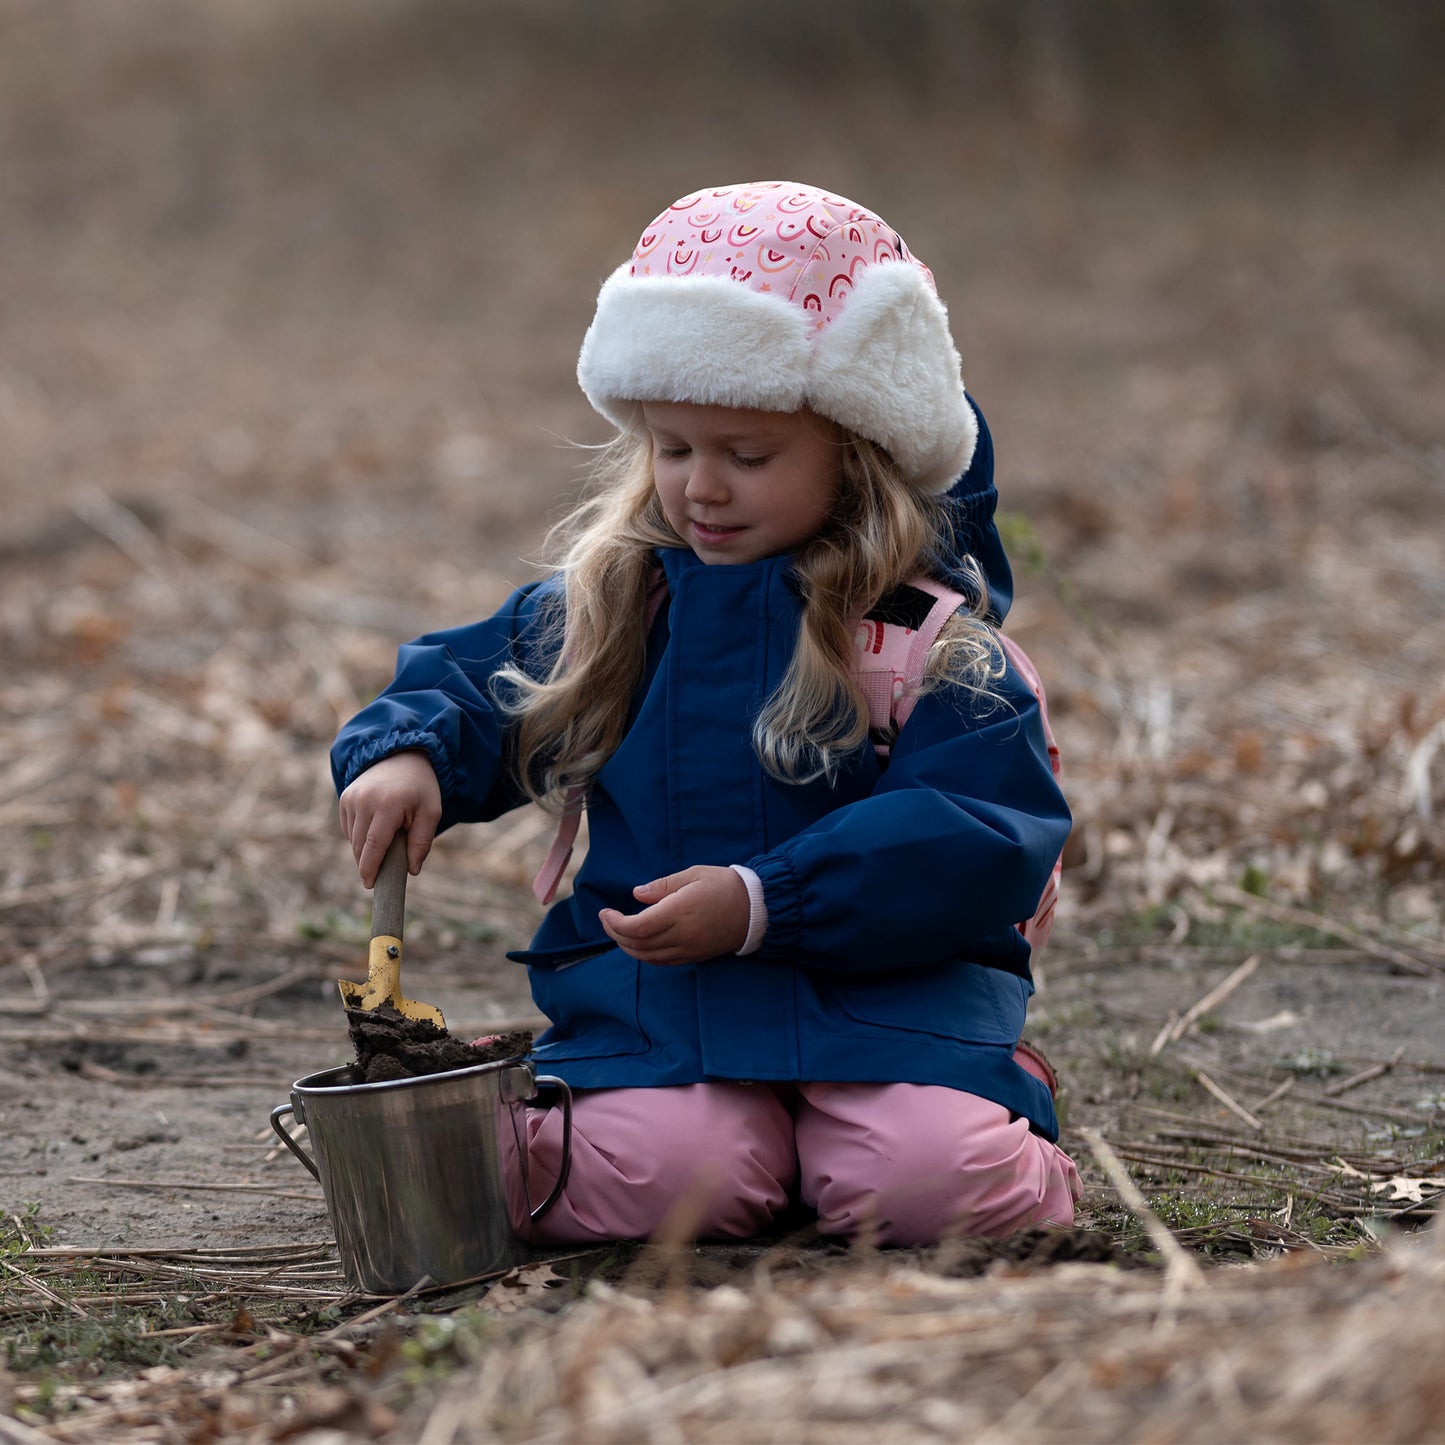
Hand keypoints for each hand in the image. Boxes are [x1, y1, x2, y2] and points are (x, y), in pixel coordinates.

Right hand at [338, 750, 441, 885]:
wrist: (402, 756)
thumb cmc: (420, 787)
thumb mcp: (431, 812)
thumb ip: (422, 842)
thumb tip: (412, 870)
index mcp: (388, 805)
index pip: (374, 845)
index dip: (370, 868)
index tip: (370, 885)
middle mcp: (364, 801)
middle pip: (360, 846)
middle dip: (368, 863)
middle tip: (382, 872)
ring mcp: (351, 798)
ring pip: (353, 839)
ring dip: (365, 849)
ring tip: (386, 840)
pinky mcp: (344, 798)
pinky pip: (349, 828)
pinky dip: (360, 836)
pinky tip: (376, 828)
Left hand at [599, 866, 749, 965]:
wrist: (757, 909)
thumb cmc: (725, 886)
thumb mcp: (693, 874)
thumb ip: (663, 886)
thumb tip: (637, 894)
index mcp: (680, 911)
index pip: (638, 927)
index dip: (616, 924)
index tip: (605, 912)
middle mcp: (682, 935)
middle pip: (638, 945)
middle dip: (616, 934)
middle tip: (607, 919)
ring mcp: (689, 949)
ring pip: (648, 957)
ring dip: (627, 947)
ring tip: (618, 931)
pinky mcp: (694, 956)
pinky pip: (662, 962)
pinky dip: (644, 954)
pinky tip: (639, 942)